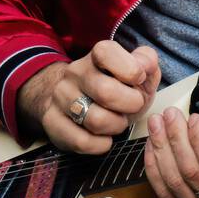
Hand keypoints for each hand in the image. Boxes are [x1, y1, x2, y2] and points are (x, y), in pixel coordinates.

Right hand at [17, 41, 159, 154]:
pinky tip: (104, 138)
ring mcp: (61, 96)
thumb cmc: (115, 86)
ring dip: (116, 126)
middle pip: (105, 92)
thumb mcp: (136, 71)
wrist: (74, 99)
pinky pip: (81, 141)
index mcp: (96, 56)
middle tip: (133, 107)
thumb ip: (146, 62)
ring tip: (118, 122)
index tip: (138, 79)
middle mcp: (75, 72)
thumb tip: (145, 65)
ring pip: (95, 120)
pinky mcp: (52, 121)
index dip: (129, 69)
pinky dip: (100, 145)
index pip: (106, 53)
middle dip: (130, 105)